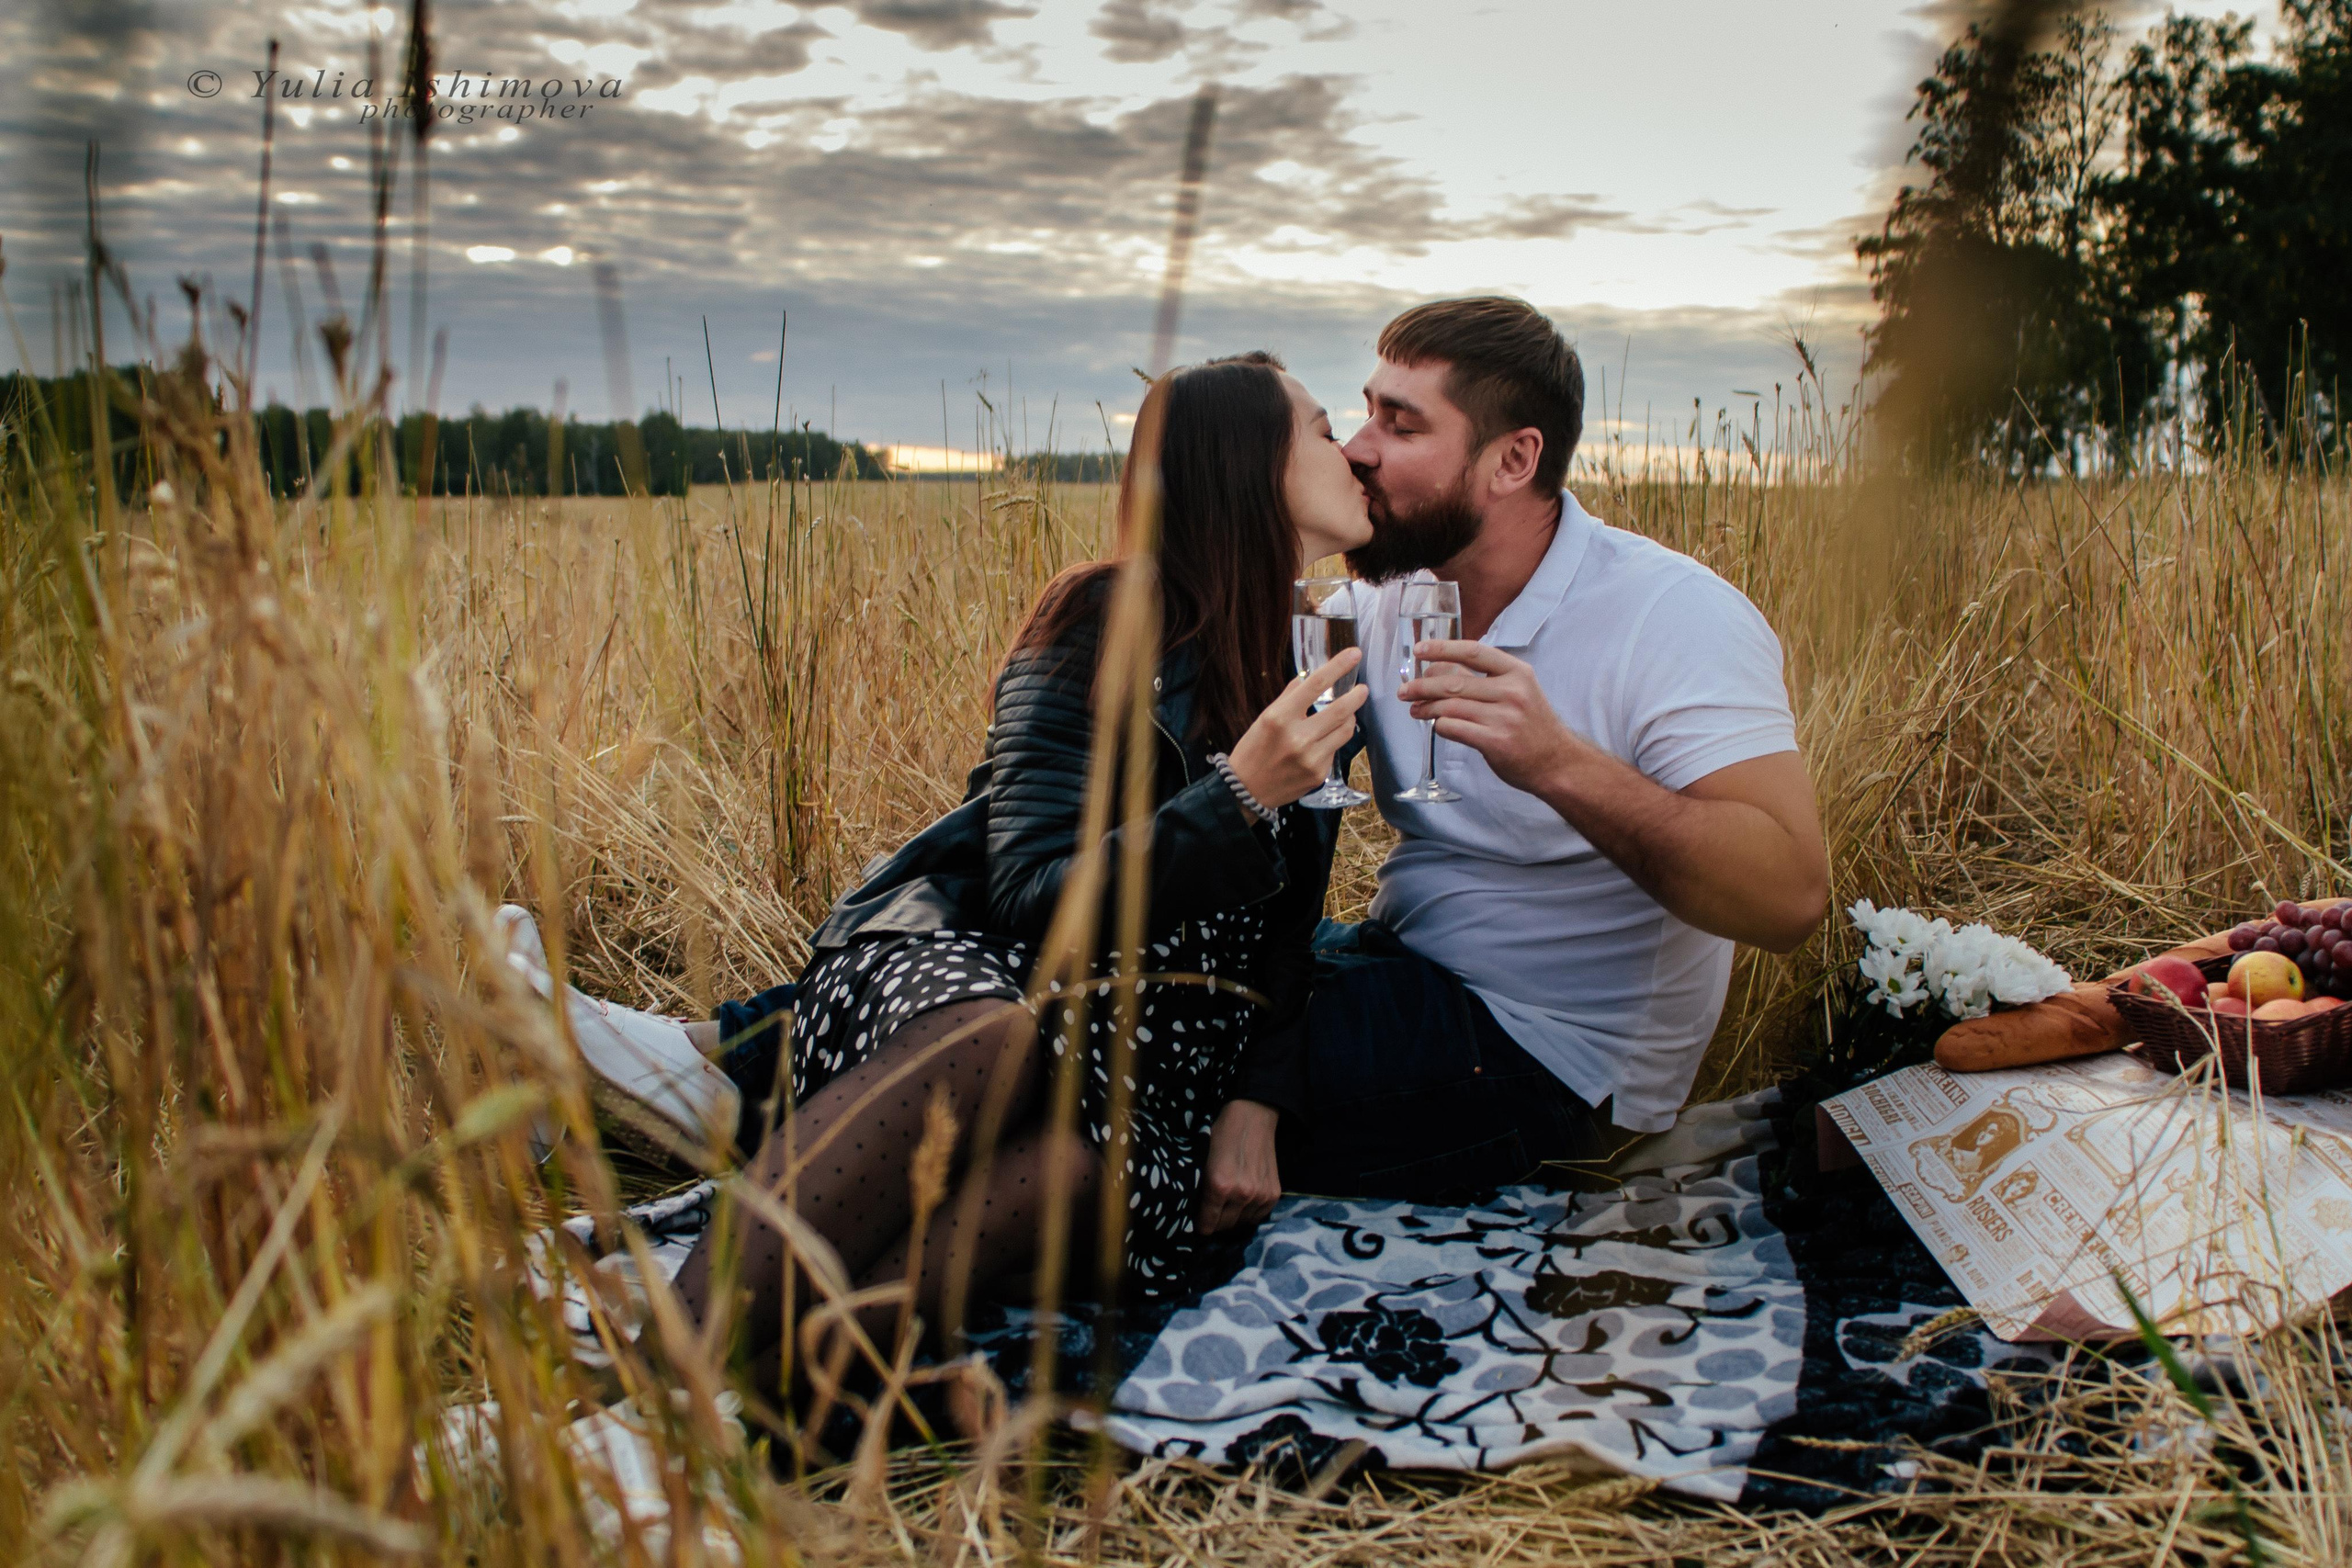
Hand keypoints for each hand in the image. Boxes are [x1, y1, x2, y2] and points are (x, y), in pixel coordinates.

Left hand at [1197, 1099, 1281, 1233]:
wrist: (1253, 1117)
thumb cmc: (1222, 1135)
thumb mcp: (1201, 1159)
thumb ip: (1199, 1187)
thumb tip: (1192, 1210)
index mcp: (1219, 1186)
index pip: (1207, 1224)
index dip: (1200, 1225)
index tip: (1198, 1222)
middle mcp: (1241, 1195)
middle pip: (1224, 1226)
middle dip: (1215, 1222)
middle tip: (1211, 1213)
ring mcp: (1260, 1196)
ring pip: (1242, 1224)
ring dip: (1233, 1219)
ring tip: (1227, 1207)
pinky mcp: (1273, 1194)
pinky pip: (1258, 1217)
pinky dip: (1249, 1214)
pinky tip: (1242, 1203)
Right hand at [1224, 648, 1366, 808]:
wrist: (1246, 789)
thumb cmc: (1253, 750)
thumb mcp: (1264, 718)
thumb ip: (1289, 698)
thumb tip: (1308, 679)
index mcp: (1279, 717)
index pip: (1315, 685)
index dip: (1338, 666)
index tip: (1354, 654)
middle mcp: (1297, 737)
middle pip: (1340, 710)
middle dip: (1356, 696)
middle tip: (1362, 689)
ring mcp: (1310, 757)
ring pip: (1345, 730)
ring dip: (1349, 718)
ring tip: (1346, 713)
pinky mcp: (1319, 774)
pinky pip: (1335, 749)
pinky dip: (1334, 740)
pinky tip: (1323, 741)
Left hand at [1399, 639, 1583, 793]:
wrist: (1557, 762)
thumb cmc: (1532, 726)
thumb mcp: (1518, 692)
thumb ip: (1483, 679)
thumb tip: (1439, 668)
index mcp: (1517, 673)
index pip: (1474, 652)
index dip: (1443, 648)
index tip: (1420, 649)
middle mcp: (1512, 691)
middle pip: (1455, 682)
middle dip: (1423, 685)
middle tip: (1405, 690)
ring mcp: (1505, 717)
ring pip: (1450, 707)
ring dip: (1426, 708)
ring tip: (1414, 709)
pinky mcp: (1496, 742)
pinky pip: (1454, 728)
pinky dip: (1439, 726)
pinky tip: (1435, 726)